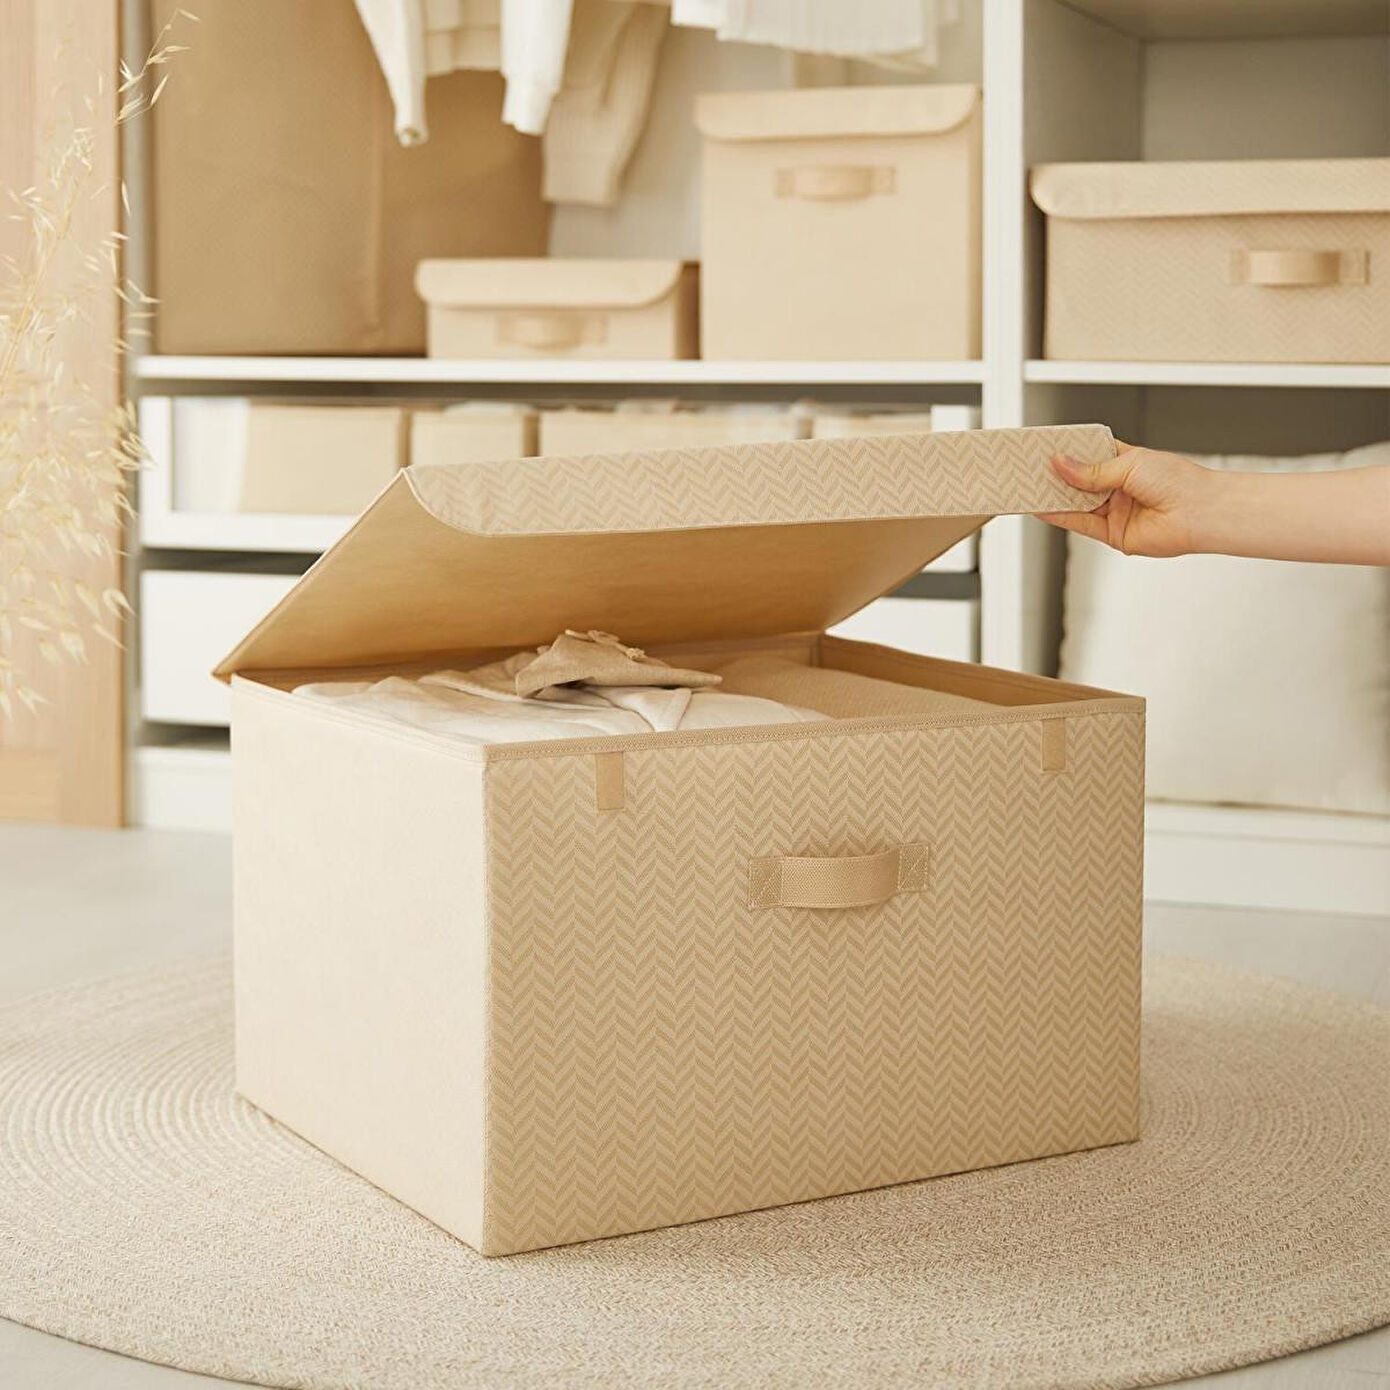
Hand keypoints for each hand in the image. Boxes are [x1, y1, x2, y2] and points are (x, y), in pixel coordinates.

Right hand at [1040, 444, 1214, 557]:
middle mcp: (1118, 488)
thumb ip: (1091, 470)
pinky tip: (1043, 508)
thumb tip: (1060, 463)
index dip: (1068, 453)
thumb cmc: (1177, 481)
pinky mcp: (1113, 534)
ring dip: (1054, 497)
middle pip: (1078, 482)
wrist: (1200, 513)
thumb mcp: (1128, 464)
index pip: (1089, 456)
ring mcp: (1115, 511)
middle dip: (1056, 476)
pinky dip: (1060, 517)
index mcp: (1124, 463)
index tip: (1045, 448)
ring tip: (1029, 488)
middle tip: (1030, 469)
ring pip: (1076, 504)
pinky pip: (1081, 524)